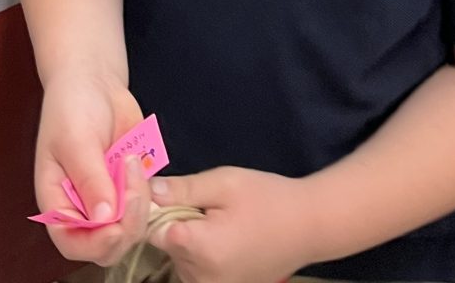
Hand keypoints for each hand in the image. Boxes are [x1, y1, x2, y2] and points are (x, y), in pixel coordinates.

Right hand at [35, 73, 147, 267]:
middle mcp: (83, 209)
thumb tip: (105, 218)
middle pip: (107, 244)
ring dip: (139, 203)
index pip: (72, 243)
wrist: (94, 80)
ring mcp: (109, 200)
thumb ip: (90, 179)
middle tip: (131, 180)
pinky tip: (140, 161)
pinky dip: (150, 192)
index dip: (94, 244)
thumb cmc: (72, 107)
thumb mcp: (76, 140)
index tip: (115, 225)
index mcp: (58, 202)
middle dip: (125, 223)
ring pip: (131, 228)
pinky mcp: (130, 189)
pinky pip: (147, 206)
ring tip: (132, 162)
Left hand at [149, 167, 313, 282]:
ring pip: (179, 257)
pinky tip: (224, 235)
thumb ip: (183, 189)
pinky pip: (195, 268)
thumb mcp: (224, 182)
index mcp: (200, 249)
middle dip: (176, 220)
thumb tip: (147, 190)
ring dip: (188, 237)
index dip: (153, 207)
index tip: (167, 192)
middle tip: (204, 203)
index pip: (152, 231)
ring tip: (219, 219)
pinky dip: (200, 250)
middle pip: (167, 245)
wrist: (307, 227)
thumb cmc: (267, 199)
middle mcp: (201, 278)